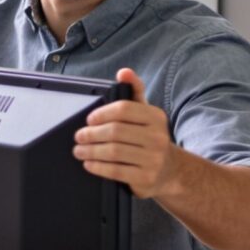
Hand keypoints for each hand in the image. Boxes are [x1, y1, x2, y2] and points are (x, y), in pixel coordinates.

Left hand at [75, 67, 181, 198]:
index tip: (89, 120)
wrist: (170, 170)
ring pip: (113, 151)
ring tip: (78, 150)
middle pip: (115, 131)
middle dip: (92, 134)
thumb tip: (123, 72)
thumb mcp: (145, 113)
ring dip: (91, 150)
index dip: (102, 113)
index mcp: (156, 117)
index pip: (124, 109)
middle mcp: (158, 137)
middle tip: (79, 136)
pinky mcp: (146, 177)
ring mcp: (153, 158)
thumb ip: (134, 91)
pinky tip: (88, 163)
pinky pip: (116, 170)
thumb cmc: (150, 137)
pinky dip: (98, 166)